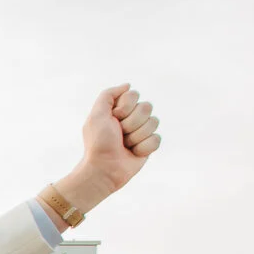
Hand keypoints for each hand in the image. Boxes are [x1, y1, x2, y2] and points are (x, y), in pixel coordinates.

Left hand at [55, 84, 160, 212]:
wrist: (103, 168)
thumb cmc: (98, 142)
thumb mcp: (97, 114)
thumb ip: (108, 95)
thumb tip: (128, 85)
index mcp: (120, 109)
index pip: (134, 95)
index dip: (125, 107)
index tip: (114, 118)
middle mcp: (132, 118)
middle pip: (146, 107)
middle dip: (131, 123)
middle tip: (119, 134)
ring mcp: (142, 131)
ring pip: (154, 122)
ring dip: (136, 136)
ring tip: (125, 145)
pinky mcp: (149, 146)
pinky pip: (157, 139)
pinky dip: (143, 147)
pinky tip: (133, 153)